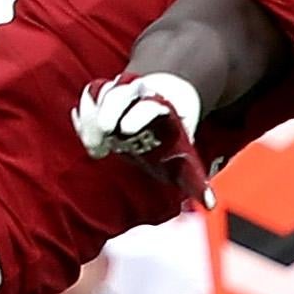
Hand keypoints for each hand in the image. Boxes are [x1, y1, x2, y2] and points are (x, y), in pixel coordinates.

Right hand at [73, 71, 208, 205]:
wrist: (170, 96)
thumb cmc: (174, 133)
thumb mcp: (187, 150)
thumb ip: (193, 176)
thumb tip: (210, 203)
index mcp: (164, 105)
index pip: (149, 106)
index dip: (137, 116)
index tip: (126, 130)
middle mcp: (141, 93)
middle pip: (120, 93)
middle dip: (108, 111)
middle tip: (105, 136)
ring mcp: (121, 90)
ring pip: (102, 93)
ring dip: (91, 117)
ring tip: (94, 147)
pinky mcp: (104, 93)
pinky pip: (90, 97)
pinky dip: (83, 116)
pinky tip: (83, 135)